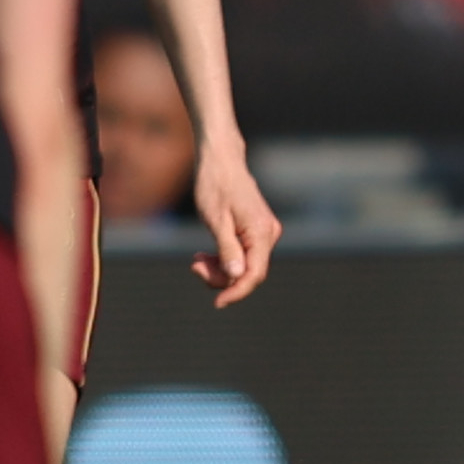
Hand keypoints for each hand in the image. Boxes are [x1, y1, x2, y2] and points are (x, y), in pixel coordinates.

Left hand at [191, 145, 284, 306]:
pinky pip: (243, 254)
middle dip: (221, 277)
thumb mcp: (215, 220)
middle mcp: (269, 234)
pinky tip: (204, 255)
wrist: (221, 160)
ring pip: (244, 265)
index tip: (217, 303)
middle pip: (249, 272)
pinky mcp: (256, 230)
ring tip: (196, 259)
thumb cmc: (215, 186)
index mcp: (262, 233)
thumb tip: (237, 277)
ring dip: (219, 269)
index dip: (236, 291)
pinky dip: (224, 259)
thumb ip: (227, 250)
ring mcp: (264, 232)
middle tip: (194, 265)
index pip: (254, 274)